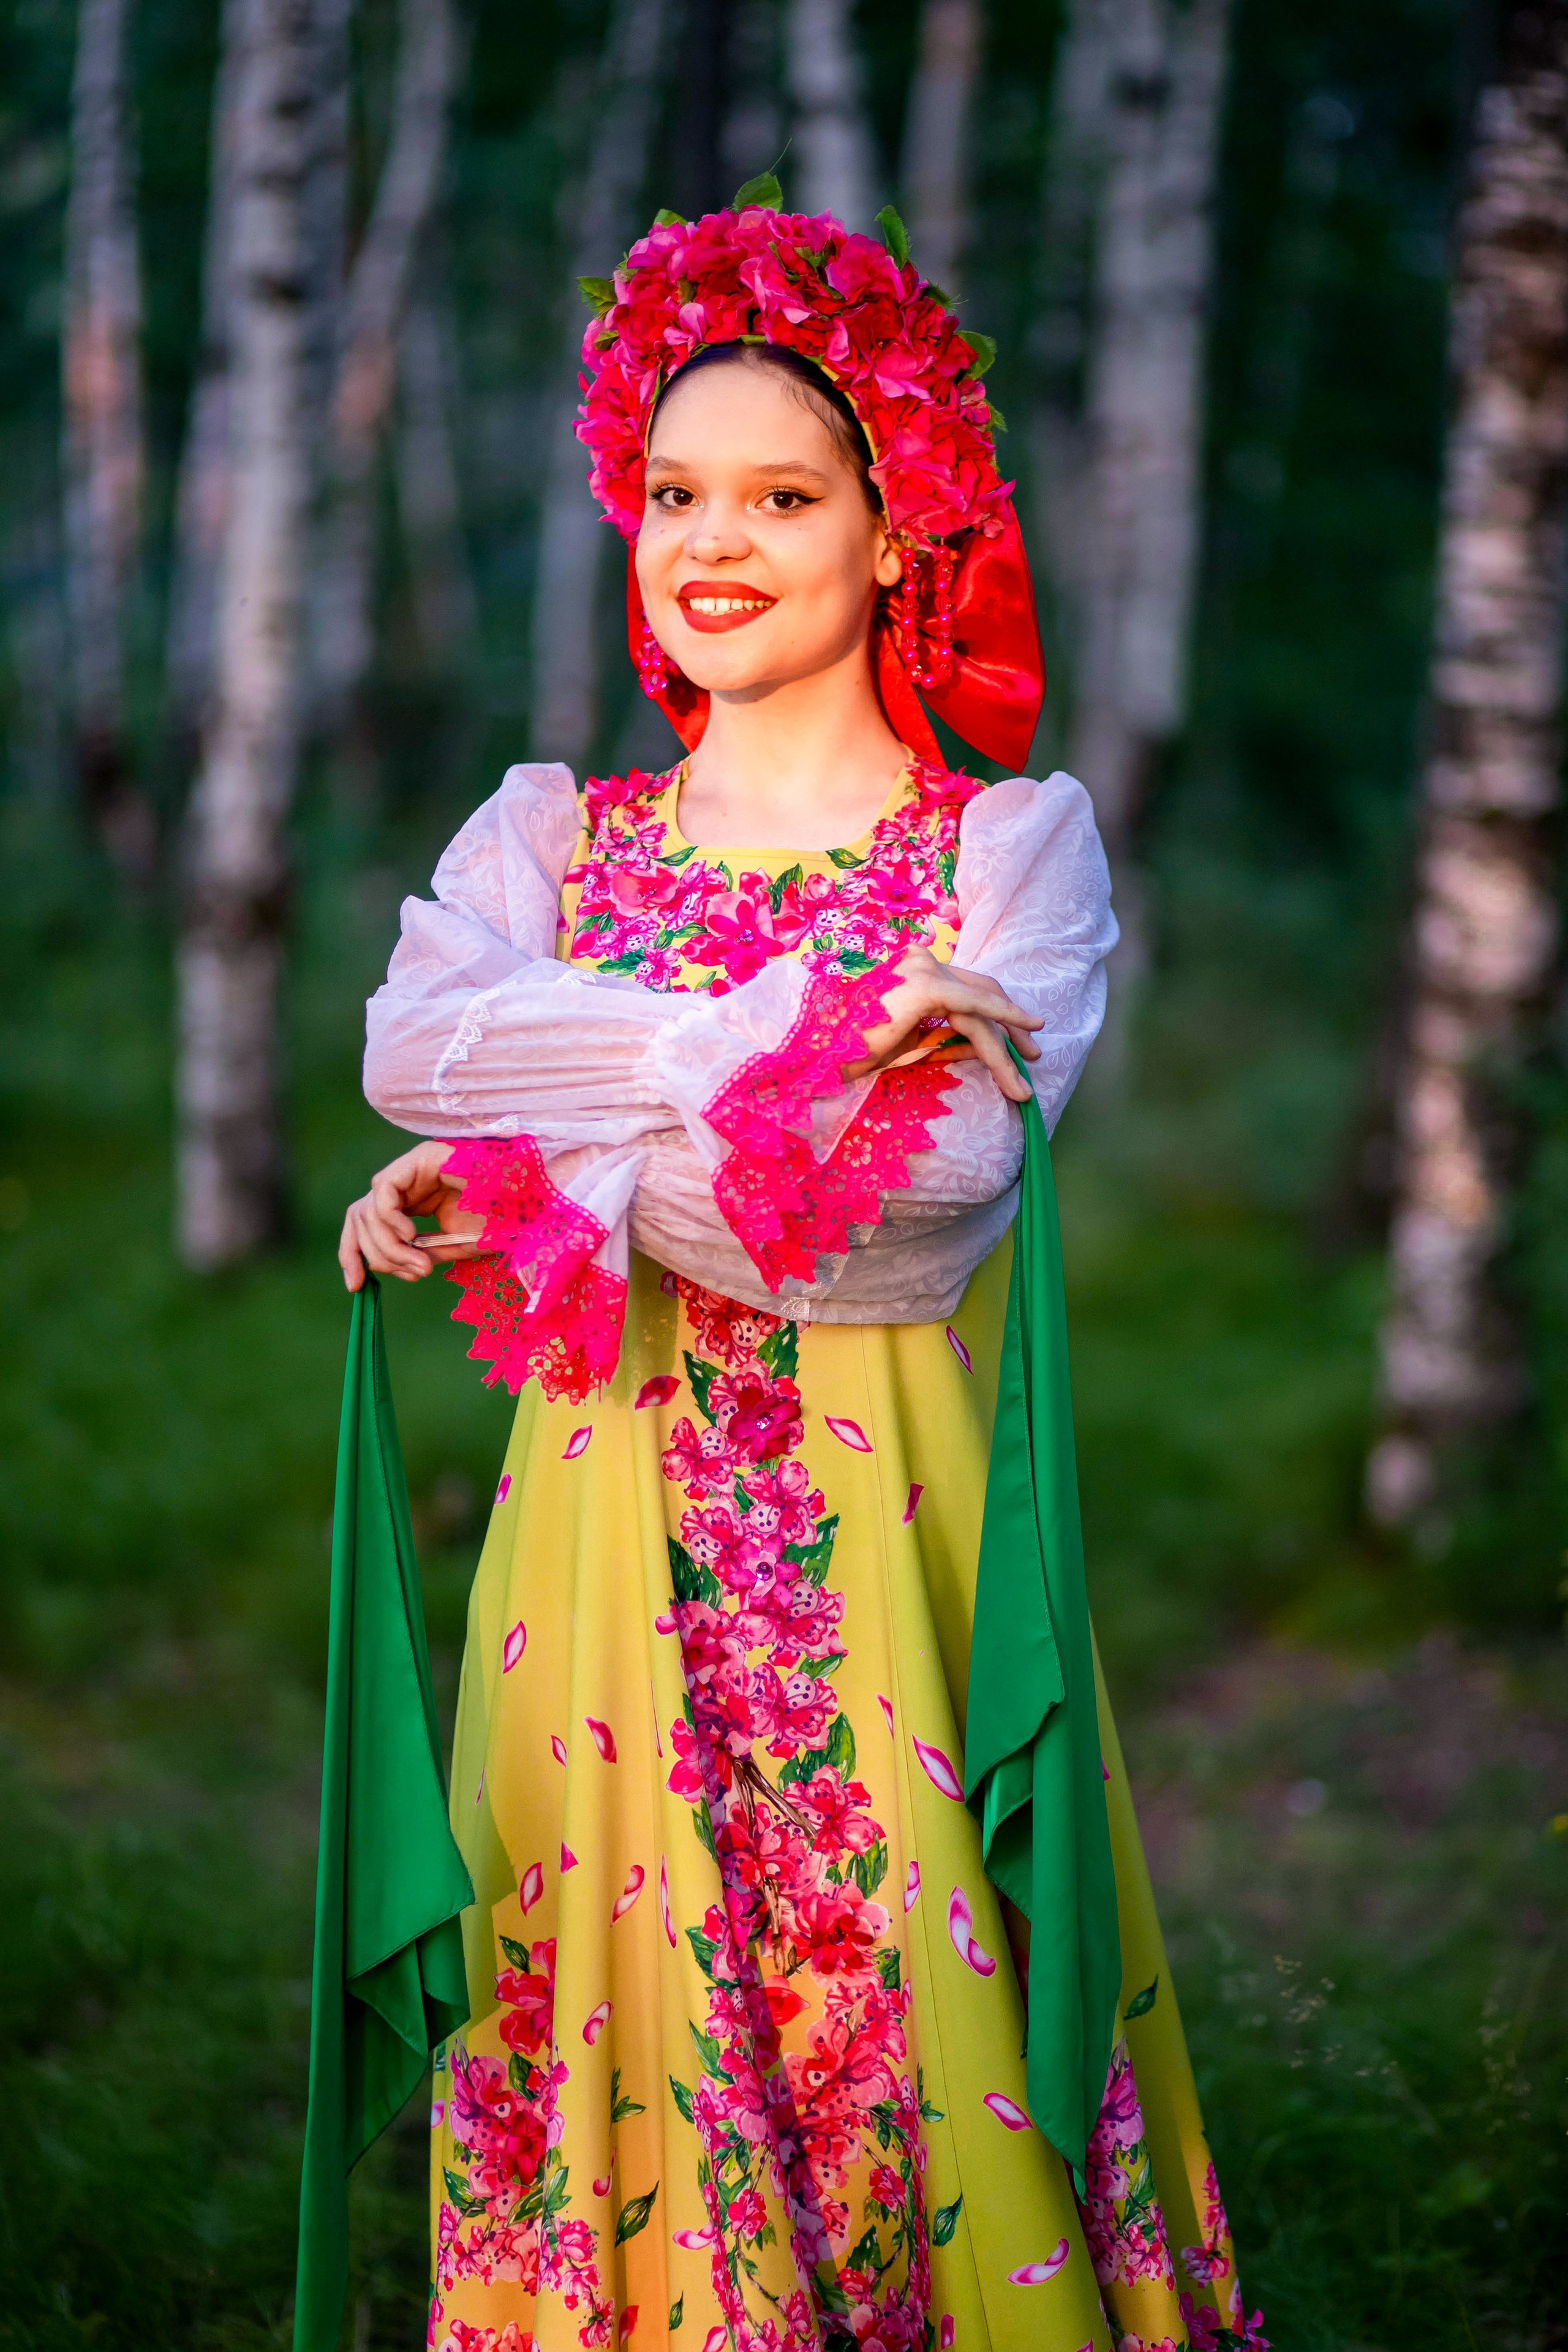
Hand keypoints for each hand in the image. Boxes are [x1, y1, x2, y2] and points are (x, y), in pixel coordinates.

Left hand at [338, 1138, 485, 1290]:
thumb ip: (417, 1253)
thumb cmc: (498, 1224)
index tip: (355, 1286)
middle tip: (408, 1273)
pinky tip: (413, 1237)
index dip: (353, 1255)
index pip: (364, 1224)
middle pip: (359, 1217)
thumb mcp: (450, 1247)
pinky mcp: (419, 1157)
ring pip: (369, 1208)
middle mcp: (406, 1182)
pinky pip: (385, 1191)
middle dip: (372, 1254)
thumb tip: (389, 1266)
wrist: (529, 1207)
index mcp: (411, 1200)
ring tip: (420, 1263)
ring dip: (388, 1245)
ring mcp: (411, 1167)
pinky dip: (391, 1219)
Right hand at [848, 945, 1041, 1103]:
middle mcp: (921, 960)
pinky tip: (1024, 1036)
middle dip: (1011, 1025)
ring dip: (1006, 1043)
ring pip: (981, 1007)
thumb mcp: (914, 1044)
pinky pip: (975, 1008)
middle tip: (1032, 1055)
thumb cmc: (858, 1052)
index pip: (967, 989)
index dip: (997, 1015)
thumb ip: (948, 1038)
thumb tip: (984, 1047)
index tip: (1016, 1045)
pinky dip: (1003, 1023)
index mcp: (914, 969)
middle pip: (982, 990)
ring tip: (1020, 1080)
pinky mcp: (927, 986)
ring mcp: (924, 969)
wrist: (823, 1055)